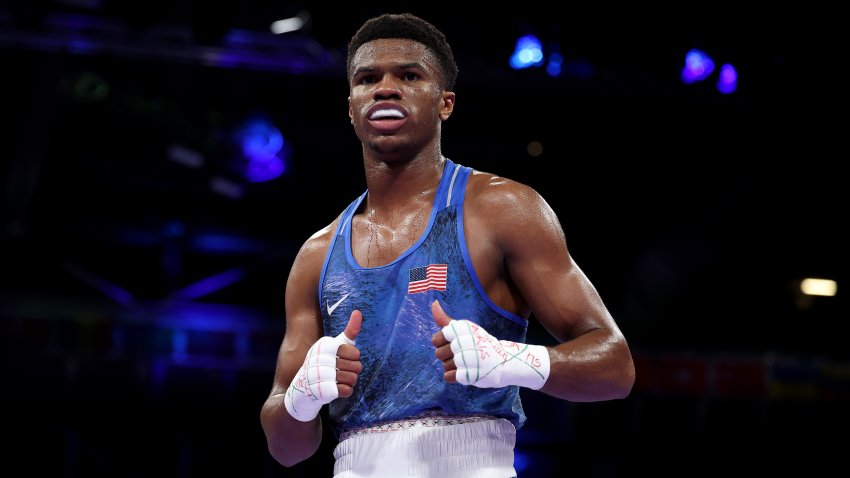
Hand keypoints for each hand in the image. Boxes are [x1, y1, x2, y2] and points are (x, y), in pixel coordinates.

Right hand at [284, 310, 362, 421]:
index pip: (355, 353)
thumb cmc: (324, 364)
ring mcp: (321, 374)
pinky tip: (337, 388)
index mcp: (325, 346)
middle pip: (357, 367)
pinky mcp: (323, 390)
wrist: (303, 388)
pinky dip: (346, 391)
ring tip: (339, 380)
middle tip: (342, 372)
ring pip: (353, 379)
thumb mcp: (336, 345)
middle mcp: (321, 358)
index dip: (354, 358)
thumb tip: (358, 312)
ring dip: (350, 382)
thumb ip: (349, 331)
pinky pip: (347, 390)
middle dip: (353, 371)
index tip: (343, 359)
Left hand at [431, 301, 549, 389]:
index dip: (442, 344)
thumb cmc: (479, 343)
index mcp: (461, 329)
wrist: (504, 360)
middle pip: (438, 354)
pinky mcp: (470, 374)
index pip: (436, 339)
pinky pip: (448, 377)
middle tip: (463, 355)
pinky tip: (465, 372)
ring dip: (453, 368)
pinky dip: (454, 377)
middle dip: (448, 357)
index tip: (453, 344)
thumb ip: (445, 320)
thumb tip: (434, 303)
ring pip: (444, 366)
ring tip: (466, 364)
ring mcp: (467, 358)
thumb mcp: (464, 329)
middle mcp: (464, 341)